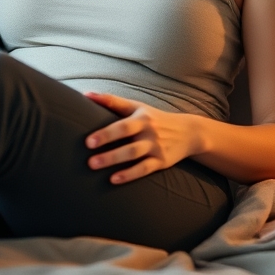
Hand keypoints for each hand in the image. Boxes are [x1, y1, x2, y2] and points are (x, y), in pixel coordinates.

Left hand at [83, 91, 200, 184]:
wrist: (188, 132)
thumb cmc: (154, 118)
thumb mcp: (137, 107)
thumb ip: (112, 102)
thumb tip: (85, 95)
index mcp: (141, 116)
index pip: (122, 123)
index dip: (105, 132)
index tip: (88, 140)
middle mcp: (149, 131)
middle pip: (126, 138)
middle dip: (108, 146)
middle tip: (88, 155)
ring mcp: (156, 146)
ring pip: (133, 154)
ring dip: (113, 160)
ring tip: (93, 166)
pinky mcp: (161, 162)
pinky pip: (144, 169)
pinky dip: (129, 174)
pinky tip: (114, 179)